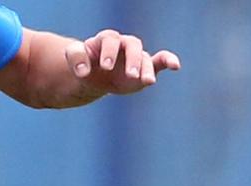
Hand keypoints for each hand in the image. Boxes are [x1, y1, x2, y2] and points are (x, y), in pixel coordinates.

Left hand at [66, 30, 180, 93]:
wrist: (92, 78)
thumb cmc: (84, 65)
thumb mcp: (75, 59)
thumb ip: (75, 59)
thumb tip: (83, 72)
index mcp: (105, 39)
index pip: (109, 39)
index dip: (108, 51)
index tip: (103, 67)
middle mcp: (123, 44)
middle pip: (132, 44)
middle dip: (132, 59)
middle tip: (129, 74)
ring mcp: (135, 55)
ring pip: (144, 57)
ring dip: (145, 69)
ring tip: (147, 81)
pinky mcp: (144, 67)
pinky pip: (160, 60)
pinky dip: (169, 61)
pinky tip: (176, 66)